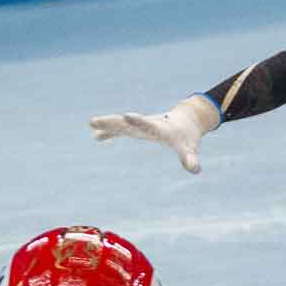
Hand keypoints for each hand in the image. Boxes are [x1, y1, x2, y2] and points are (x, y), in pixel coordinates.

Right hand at [88, 95, 219, 173]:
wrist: (186, 120)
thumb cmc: (188, 136)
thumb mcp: (190, 148)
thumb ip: (191, 158)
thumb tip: (195, 169)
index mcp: (159, 128)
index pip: (147, 124)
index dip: (137, 121)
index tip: (126, 115)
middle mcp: (147, 124)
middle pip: (127, 122)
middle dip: (113, 122)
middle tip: (96, 120)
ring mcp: (141, 125)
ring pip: (121, 124)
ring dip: (107, 124)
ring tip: (91, 123)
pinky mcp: (138, 128)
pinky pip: (121, 130)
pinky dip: (110, 132)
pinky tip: (96, 135)